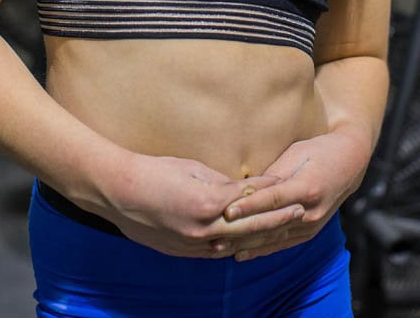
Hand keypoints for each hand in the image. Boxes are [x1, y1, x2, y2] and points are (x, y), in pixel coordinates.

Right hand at [99, 152, 282, 257]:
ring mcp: (194, 244)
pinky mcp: (183, 251)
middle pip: (250, 227)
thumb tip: (241, 188)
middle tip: (300, 210)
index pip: (249, 198)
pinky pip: (217, 250)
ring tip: (281, 229)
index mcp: (208, 204)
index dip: (271, 192)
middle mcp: (204, 229)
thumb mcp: (192, 169)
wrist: (119, 193)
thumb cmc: (154, 172)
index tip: (289, 186)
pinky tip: (248, 243)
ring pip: (236, 244)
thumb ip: (220, 182)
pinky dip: (236, 246)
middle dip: (277, 219)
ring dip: (261, 237)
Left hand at [218, 129, 370, 260]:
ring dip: (244, 245)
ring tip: (219, 248)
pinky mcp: (309, 233)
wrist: (350, 163)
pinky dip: (259, 249)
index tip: (227, 211)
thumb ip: (273, 174)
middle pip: (269, 224)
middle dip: (240, 232)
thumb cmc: (319, 151)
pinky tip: (240, 254)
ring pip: (272, 238)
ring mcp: (311, 226)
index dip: (249, 206)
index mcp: (307, 188)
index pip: (272, 199)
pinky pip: (281, 244)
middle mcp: (310, 212)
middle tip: (212, 235)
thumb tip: (246, 186)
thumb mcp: (296, 154)